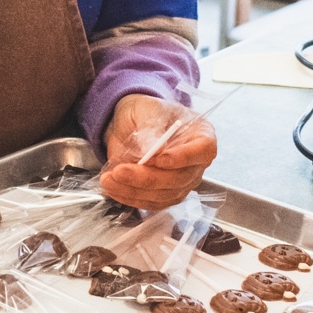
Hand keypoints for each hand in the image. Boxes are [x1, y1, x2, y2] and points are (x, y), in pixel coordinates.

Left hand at [99, 94, 217, 209]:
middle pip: (180, 178)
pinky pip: (152, 202)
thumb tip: (150, 150)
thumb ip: (150, 129)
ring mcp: (182, 180)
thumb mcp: (146, 110)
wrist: (131, 123)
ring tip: (108, 179)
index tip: (158, 159)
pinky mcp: (166, 193)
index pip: (203, 150)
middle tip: (120, 171)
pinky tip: (113, 188)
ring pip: (164, 194)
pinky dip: (131, 198)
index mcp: (201, 134)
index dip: (182, 158)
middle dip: (147, 178)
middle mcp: (196, 162)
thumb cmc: (145, 112)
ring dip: (134, 191)